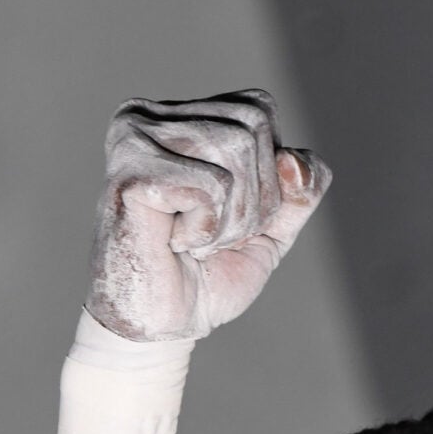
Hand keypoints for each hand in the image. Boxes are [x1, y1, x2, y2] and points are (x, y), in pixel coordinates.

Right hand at [87, 90, 327, 341]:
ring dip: (231, 219)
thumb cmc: (209, 271)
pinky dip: (207, 230)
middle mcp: (149, 115)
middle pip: (251, 128)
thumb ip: (302, 183)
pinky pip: (212, 187)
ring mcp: (133, 140)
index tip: (227, 210)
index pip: (259, 109)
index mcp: (179, 115)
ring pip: (234, 150)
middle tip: (209, 234)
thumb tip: (291, 161)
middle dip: (252, 199)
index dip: (266, 172)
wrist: (165, 324)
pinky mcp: (130, 174)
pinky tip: (172, 243)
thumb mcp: (275, 222)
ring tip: (191, 240)